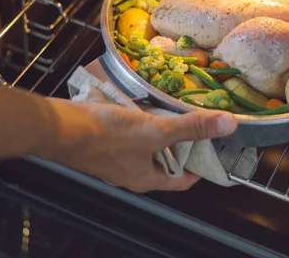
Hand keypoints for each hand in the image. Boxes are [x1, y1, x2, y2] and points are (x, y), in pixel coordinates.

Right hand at [36, 98, 237, 192]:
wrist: (59, 128)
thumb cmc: (105, 135)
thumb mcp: (155, 130)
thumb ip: (191, 127)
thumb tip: (229, 125)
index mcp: (147, 179)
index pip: (183, 181)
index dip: (200, 167)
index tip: (212, 150)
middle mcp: (131, 174)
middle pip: (165, 163)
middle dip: (180, 146)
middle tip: (194, 125)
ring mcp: (114, 160)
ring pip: (146, 149)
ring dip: (159, 133)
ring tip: (171, 112)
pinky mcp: (102, 144)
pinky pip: (129, 138)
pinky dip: (140, 125)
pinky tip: (141, 108)